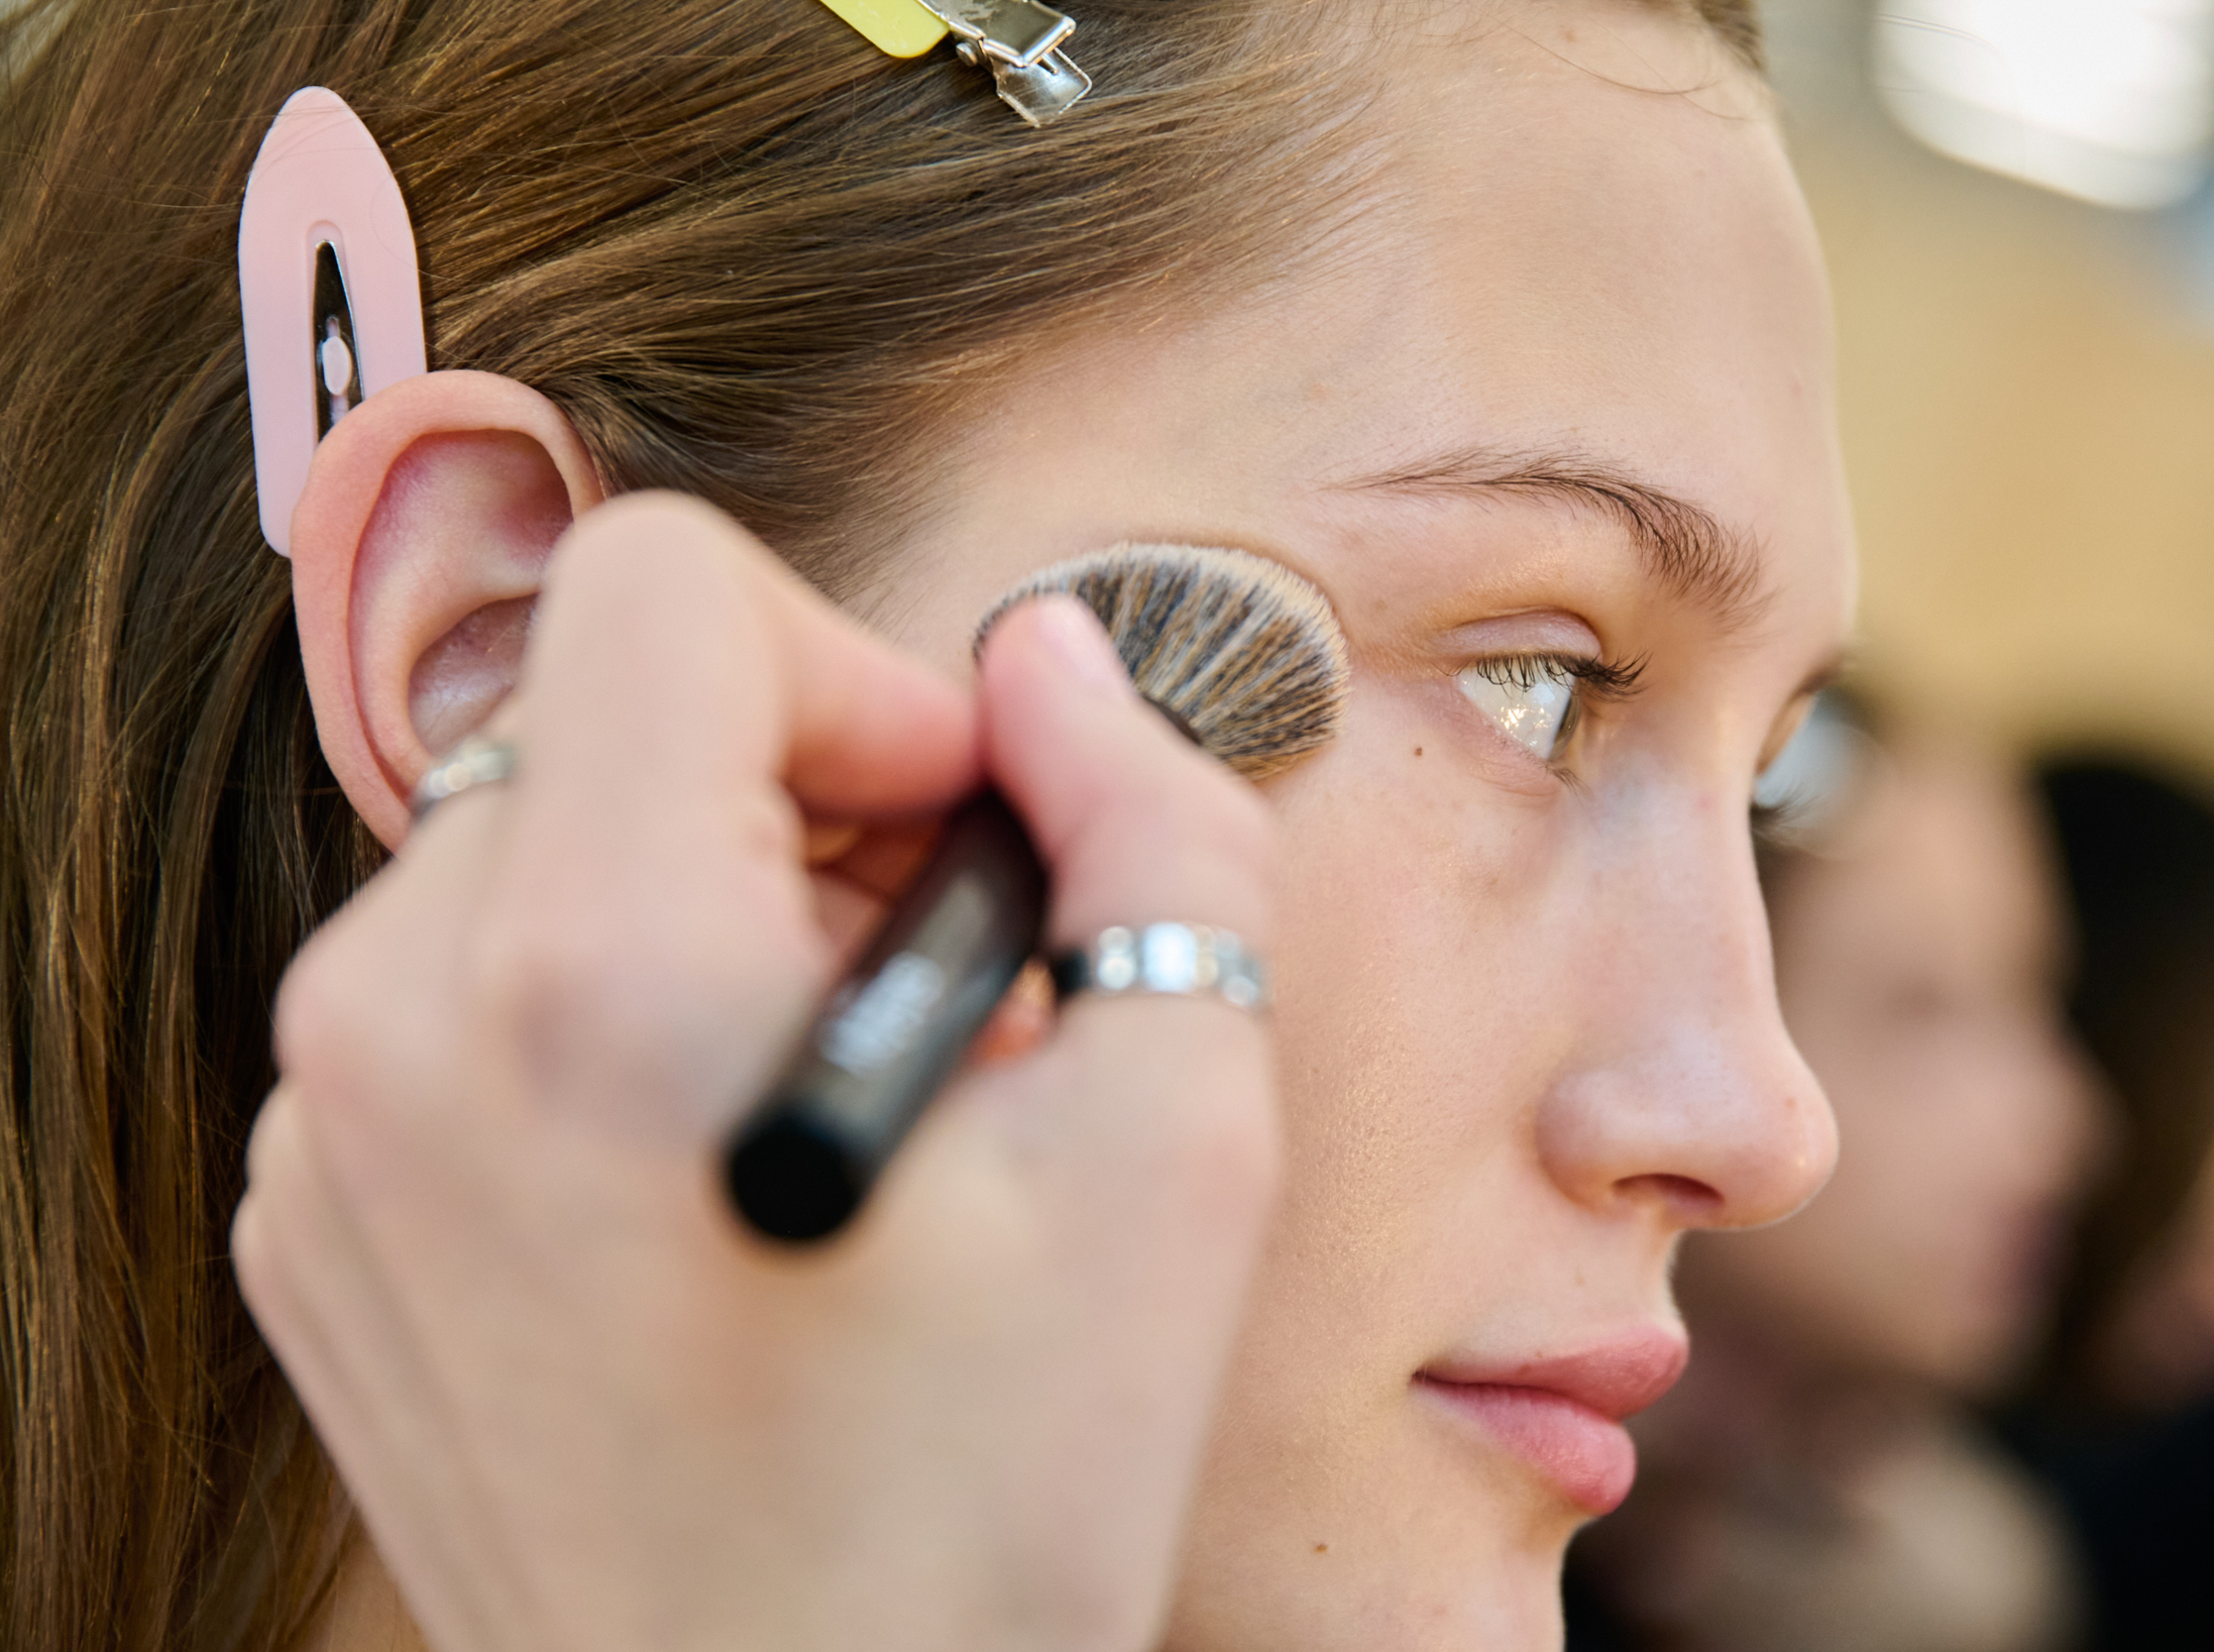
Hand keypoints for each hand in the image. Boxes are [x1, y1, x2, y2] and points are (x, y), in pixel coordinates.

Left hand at [233, 494, 1279, 1651]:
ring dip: (710, 908)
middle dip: (801, 805)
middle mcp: (394, 1033)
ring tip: (832, 1101)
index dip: (860, 678)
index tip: (951, 838)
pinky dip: (605, 1018)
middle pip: (604, 713)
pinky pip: (460, 991)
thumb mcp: (1177, 1150)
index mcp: (590, 982)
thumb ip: (1154, 832)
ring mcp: (327, 1136)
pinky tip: (717, 1177)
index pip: (667, 588)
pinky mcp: (316, 1216)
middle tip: (929, 991)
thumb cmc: (984, 1513)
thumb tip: (1055, 667)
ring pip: (536, 844)